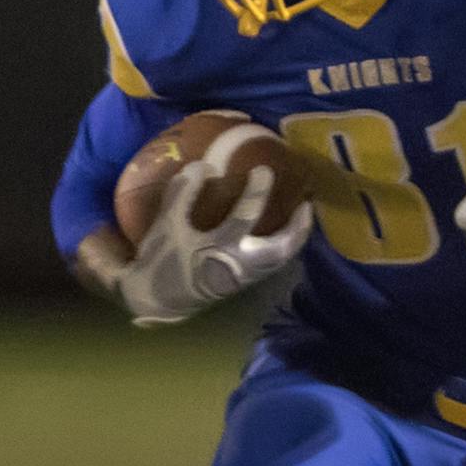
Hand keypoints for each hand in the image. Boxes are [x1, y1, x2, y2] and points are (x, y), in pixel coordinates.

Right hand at [116, 163, 312, 326]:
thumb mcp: (166, 226)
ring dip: (296, 235)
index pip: (245, 217)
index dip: (256, 192)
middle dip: (297, 225)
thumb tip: (202, 165)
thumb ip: (182, 195)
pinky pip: (275, 262)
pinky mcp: (247, 281)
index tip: (265, 170)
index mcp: (219, 249)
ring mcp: (247, 276)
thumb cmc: (162, 260)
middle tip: (307, 200)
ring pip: (282, 258)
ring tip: (304, 211)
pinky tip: (288, 230)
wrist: (158, 300)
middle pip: (280, 247)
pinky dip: (286, 244)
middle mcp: (240, 265)